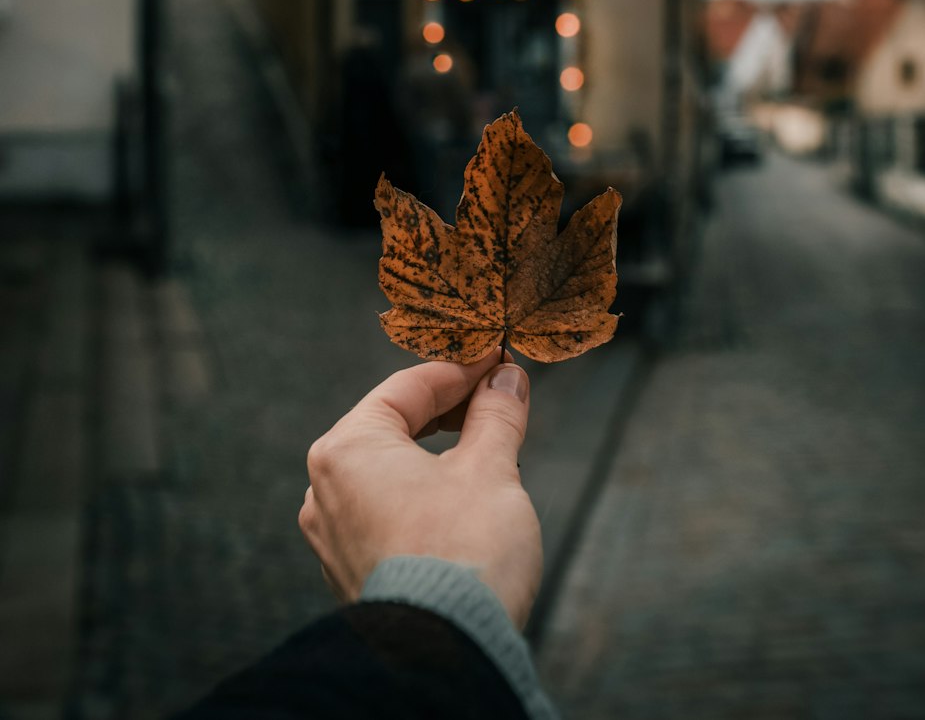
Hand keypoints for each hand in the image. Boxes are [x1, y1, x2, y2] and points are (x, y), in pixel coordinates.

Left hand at [299, 350, 541, 628]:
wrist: (445, 655)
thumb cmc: (464, 554)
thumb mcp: (490, 469)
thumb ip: (496, 415)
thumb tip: (507, 380)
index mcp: (347, 449)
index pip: (408, 387)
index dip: (462, 369)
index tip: (500, 360)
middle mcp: (325, 488)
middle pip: (394, 425)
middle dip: (451, 411)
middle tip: (499, 397)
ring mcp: (333, 534)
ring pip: (390, 468)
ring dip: (438, 451)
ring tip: (488, 445)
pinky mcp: (351, 570)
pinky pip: (386, 508)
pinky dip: (423, 491)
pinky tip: (463, 495)